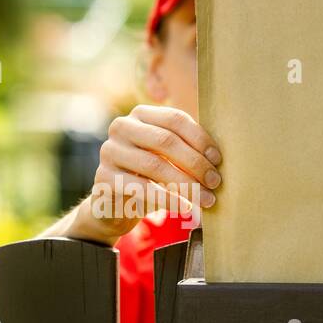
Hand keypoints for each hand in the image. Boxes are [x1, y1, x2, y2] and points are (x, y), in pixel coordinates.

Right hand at [70, 105, 222, 243]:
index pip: (175, 119)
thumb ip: (185, 148)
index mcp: (140, 115)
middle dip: (195, 163)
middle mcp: (121, 127)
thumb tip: (219, 157)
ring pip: (155, 165)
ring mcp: (109, 151)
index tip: (218, 160)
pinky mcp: (103, 178)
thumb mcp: (166, 157)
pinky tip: (185, 207)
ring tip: (206, 199)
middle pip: (166, 140)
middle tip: (215, 182)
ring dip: (186, 184)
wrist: (115, 205)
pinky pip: (141, 188)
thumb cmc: (149, 177)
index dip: (200, 139)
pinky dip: (167, 199)